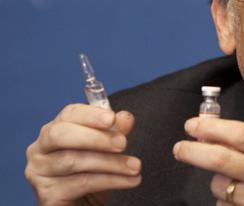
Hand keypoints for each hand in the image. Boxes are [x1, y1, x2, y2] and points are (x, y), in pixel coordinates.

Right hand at [25, 104, 141, 205]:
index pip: (68, 115)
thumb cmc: (93, 172)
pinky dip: (110, 180)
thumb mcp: (107, 149)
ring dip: (111, 163)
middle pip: (61, 135)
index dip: (90, 115)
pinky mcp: (48, 195)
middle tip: (123, 144)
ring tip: (135, 167)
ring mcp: (40, 173)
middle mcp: (40, 150)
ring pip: (74, 161)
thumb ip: (115, 131)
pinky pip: (81, 183)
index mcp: (54, 131)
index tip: (112, 119)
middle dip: (96, 138)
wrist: (87, 204)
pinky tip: (129, 181)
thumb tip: (125, 117)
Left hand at [173, 117, 243, 205]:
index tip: (192, 125)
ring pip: (220, 187)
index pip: (241, 135)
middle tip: (180, 147)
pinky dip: (225, 202)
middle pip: (222, 160)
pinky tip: (243, 200)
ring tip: (235, 183)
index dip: (211, 128)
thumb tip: (211, 133)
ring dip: (217, 182)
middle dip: (194, 151)